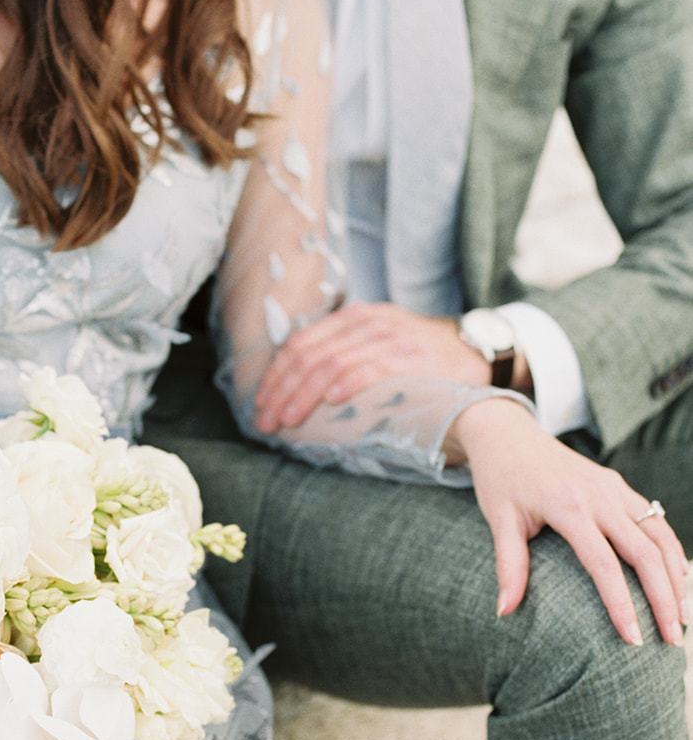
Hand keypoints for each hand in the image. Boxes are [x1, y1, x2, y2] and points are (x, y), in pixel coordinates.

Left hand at [255, 302, 488, 432]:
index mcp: (355, 318)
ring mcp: (389, 338)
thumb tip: (302, 390)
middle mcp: (368, 322)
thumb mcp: (381, 344)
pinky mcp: (410, 358)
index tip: (261, 402)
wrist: (480, 356)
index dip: (276, 374)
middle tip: (265, 421)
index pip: (302, 342)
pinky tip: (328, 404)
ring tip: (286, 420)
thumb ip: (346, 356)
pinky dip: (344, 386)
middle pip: (308, 354)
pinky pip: (368, 370)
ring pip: (330, 364)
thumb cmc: (425, 359)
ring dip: (303, 396)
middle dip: (281, 390)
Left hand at [448, 399, 688, 646]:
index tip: (634, 639)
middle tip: (673, 640)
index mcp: (569, 507)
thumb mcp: (499, 521)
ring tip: (683, 616)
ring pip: (660, 535)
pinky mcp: (619, 485)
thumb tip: (504, 611)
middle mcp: (600, 496)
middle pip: (645, 553)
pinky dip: (671, 550)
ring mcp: (614, 488)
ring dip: (677, 577)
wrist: (507, 434)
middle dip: (664, 599)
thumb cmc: (500, 480)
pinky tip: (679, 578)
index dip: (622, 604)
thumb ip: (508, 566)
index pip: (604, 565)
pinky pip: (655, 520)